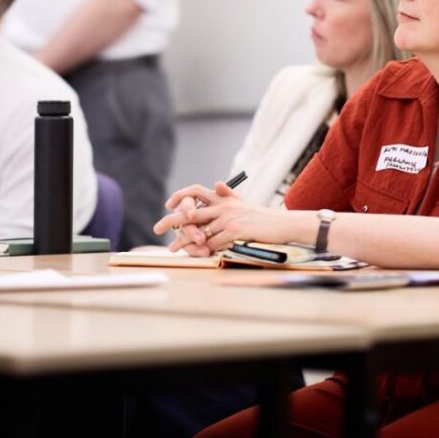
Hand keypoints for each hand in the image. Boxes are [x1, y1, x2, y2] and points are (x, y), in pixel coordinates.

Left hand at [152, 181, 301, 253]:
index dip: (180, 196)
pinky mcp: (235, 230)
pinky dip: (204, 249)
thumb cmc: (262, 217)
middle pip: (190, 211)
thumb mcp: (243, 202)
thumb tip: (216, 184)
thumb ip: (228, 195)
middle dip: (172, 221)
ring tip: (173, 248)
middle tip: (157, 228)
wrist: (281, 224)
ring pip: (200, 230)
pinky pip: (213, 242)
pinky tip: (197, 254)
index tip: (169, 205)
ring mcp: (229, 218)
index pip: (196, 191)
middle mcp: (223, 205)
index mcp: (223, 198)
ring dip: (185, 241)